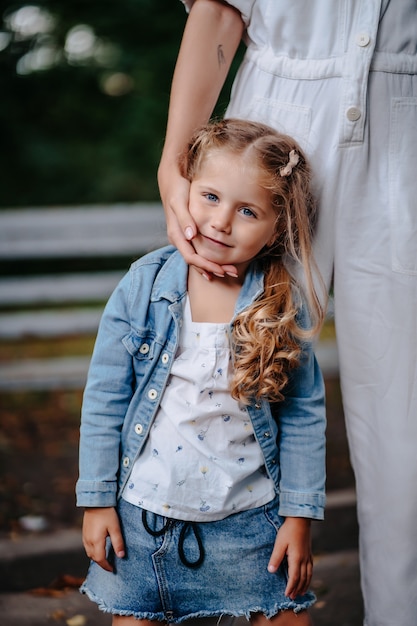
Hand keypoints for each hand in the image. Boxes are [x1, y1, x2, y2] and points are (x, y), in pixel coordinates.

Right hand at [82, 507, 124, 571]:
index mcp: (96, 541)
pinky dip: (92, 551)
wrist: (96, 501)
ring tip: (104, 559)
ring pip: (89, 553)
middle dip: (101, 563)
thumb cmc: (107, 513)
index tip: (112, 569)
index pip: (100, 559)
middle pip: (94, 558)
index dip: (106, 566)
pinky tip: (98, 548)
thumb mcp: (115, 528)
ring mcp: (85, 536)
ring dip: (96, 558)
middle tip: (109, 565)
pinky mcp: (84, 532)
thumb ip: (118, 543)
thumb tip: (121, 556)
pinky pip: (87, 546)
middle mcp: (88, 541)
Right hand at [157, 160, 236, 279]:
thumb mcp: (180, 201)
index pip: (191, 257)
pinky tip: (219, 263)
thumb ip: (185, 219)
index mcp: (176, 234)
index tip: (221, 270)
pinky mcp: (187, 234)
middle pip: (195, 262)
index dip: (206, 265)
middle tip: (232, 272)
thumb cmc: (177, 189)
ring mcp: (183, 238)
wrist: (171, 180)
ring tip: (229, 270)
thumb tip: (191, 236)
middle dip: (213, 269)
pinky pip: (198, 252)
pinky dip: (208, 259)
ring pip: (197, 258)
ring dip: (212, 266)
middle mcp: (179, 239)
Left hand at [267, 517, 312, 598]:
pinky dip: (309, 577)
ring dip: (304, 585)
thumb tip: (271, 571)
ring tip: (301, 593)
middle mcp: (304, 560)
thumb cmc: (288, 531)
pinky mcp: (309, 553)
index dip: (290, 587)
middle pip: (302, 579)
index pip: (294, 577)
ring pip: (308, 575)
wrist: (300, 519)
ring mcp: (308, 556)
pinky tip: (307, 578)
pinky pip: (311, 569)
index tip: (286, 595)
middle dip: (297, 589)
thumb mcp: (279, 544)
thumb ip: (276, 558)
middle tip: (292, 597)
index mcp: (296, 558)